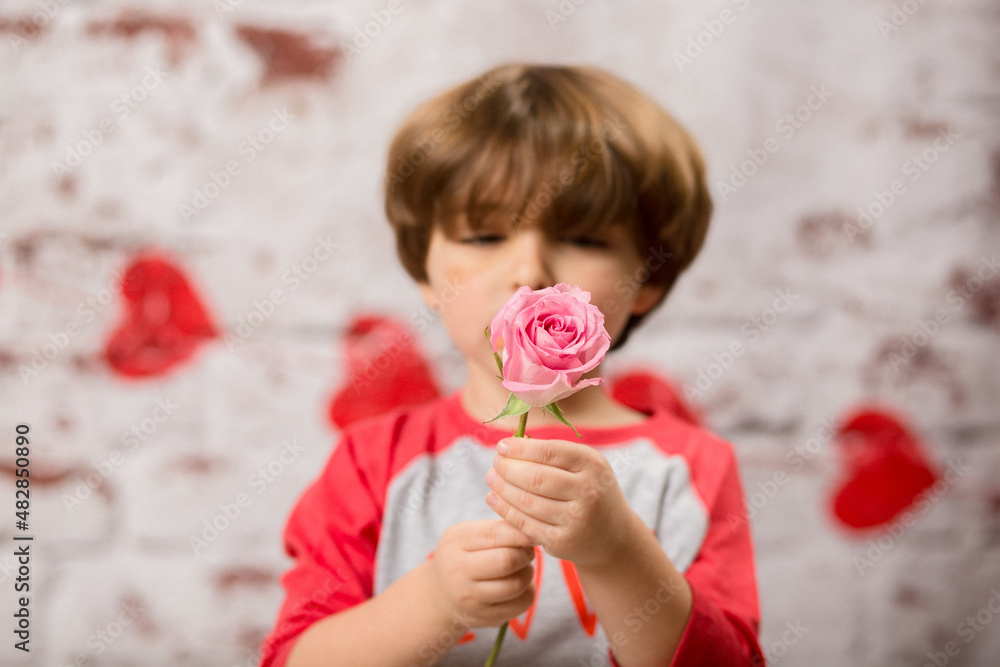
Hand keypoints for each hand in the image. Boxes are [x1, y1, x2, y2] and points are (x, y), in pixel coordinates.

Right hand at [427, 520, 536, 628]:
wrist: (439, 595)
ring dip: (528, 573)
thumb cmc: (461, 556)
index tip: (532, 535)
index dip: (521, 534)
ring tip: (522, 567)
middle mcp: (459, 571)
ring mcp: (470, 598)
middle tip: (527, 551)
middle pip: (507, 561)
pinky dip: (528, 591)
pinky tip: (519, 585)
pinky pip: (521, 604)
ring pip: (517, 584)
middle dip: (526, 554)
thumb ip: (497, 530)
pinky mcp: (484, 617)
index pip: (495, 535)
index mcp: (457, 542)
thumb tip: (531, 534)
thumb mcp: (468, 535)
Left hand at [485, 437, 634, 567]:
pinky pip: (524, 523)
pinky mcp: (561, 542)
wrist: (613, 536)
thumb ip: (553, 453)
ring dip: (502, 488)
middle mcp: (587, 492)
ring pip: (526, 501)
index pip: (548, 452)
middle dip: (507, 468)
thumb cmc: (591, 490)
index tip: (502, 446)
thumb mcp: (585, 465)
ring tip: (491, 478)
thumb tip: (509, 444)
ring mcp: (575, 520)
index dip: (520, 448)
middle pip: (534, 477)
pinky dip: (505, 509)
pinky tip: (494, 499)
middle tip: (495, 463)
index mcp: (592, 465)